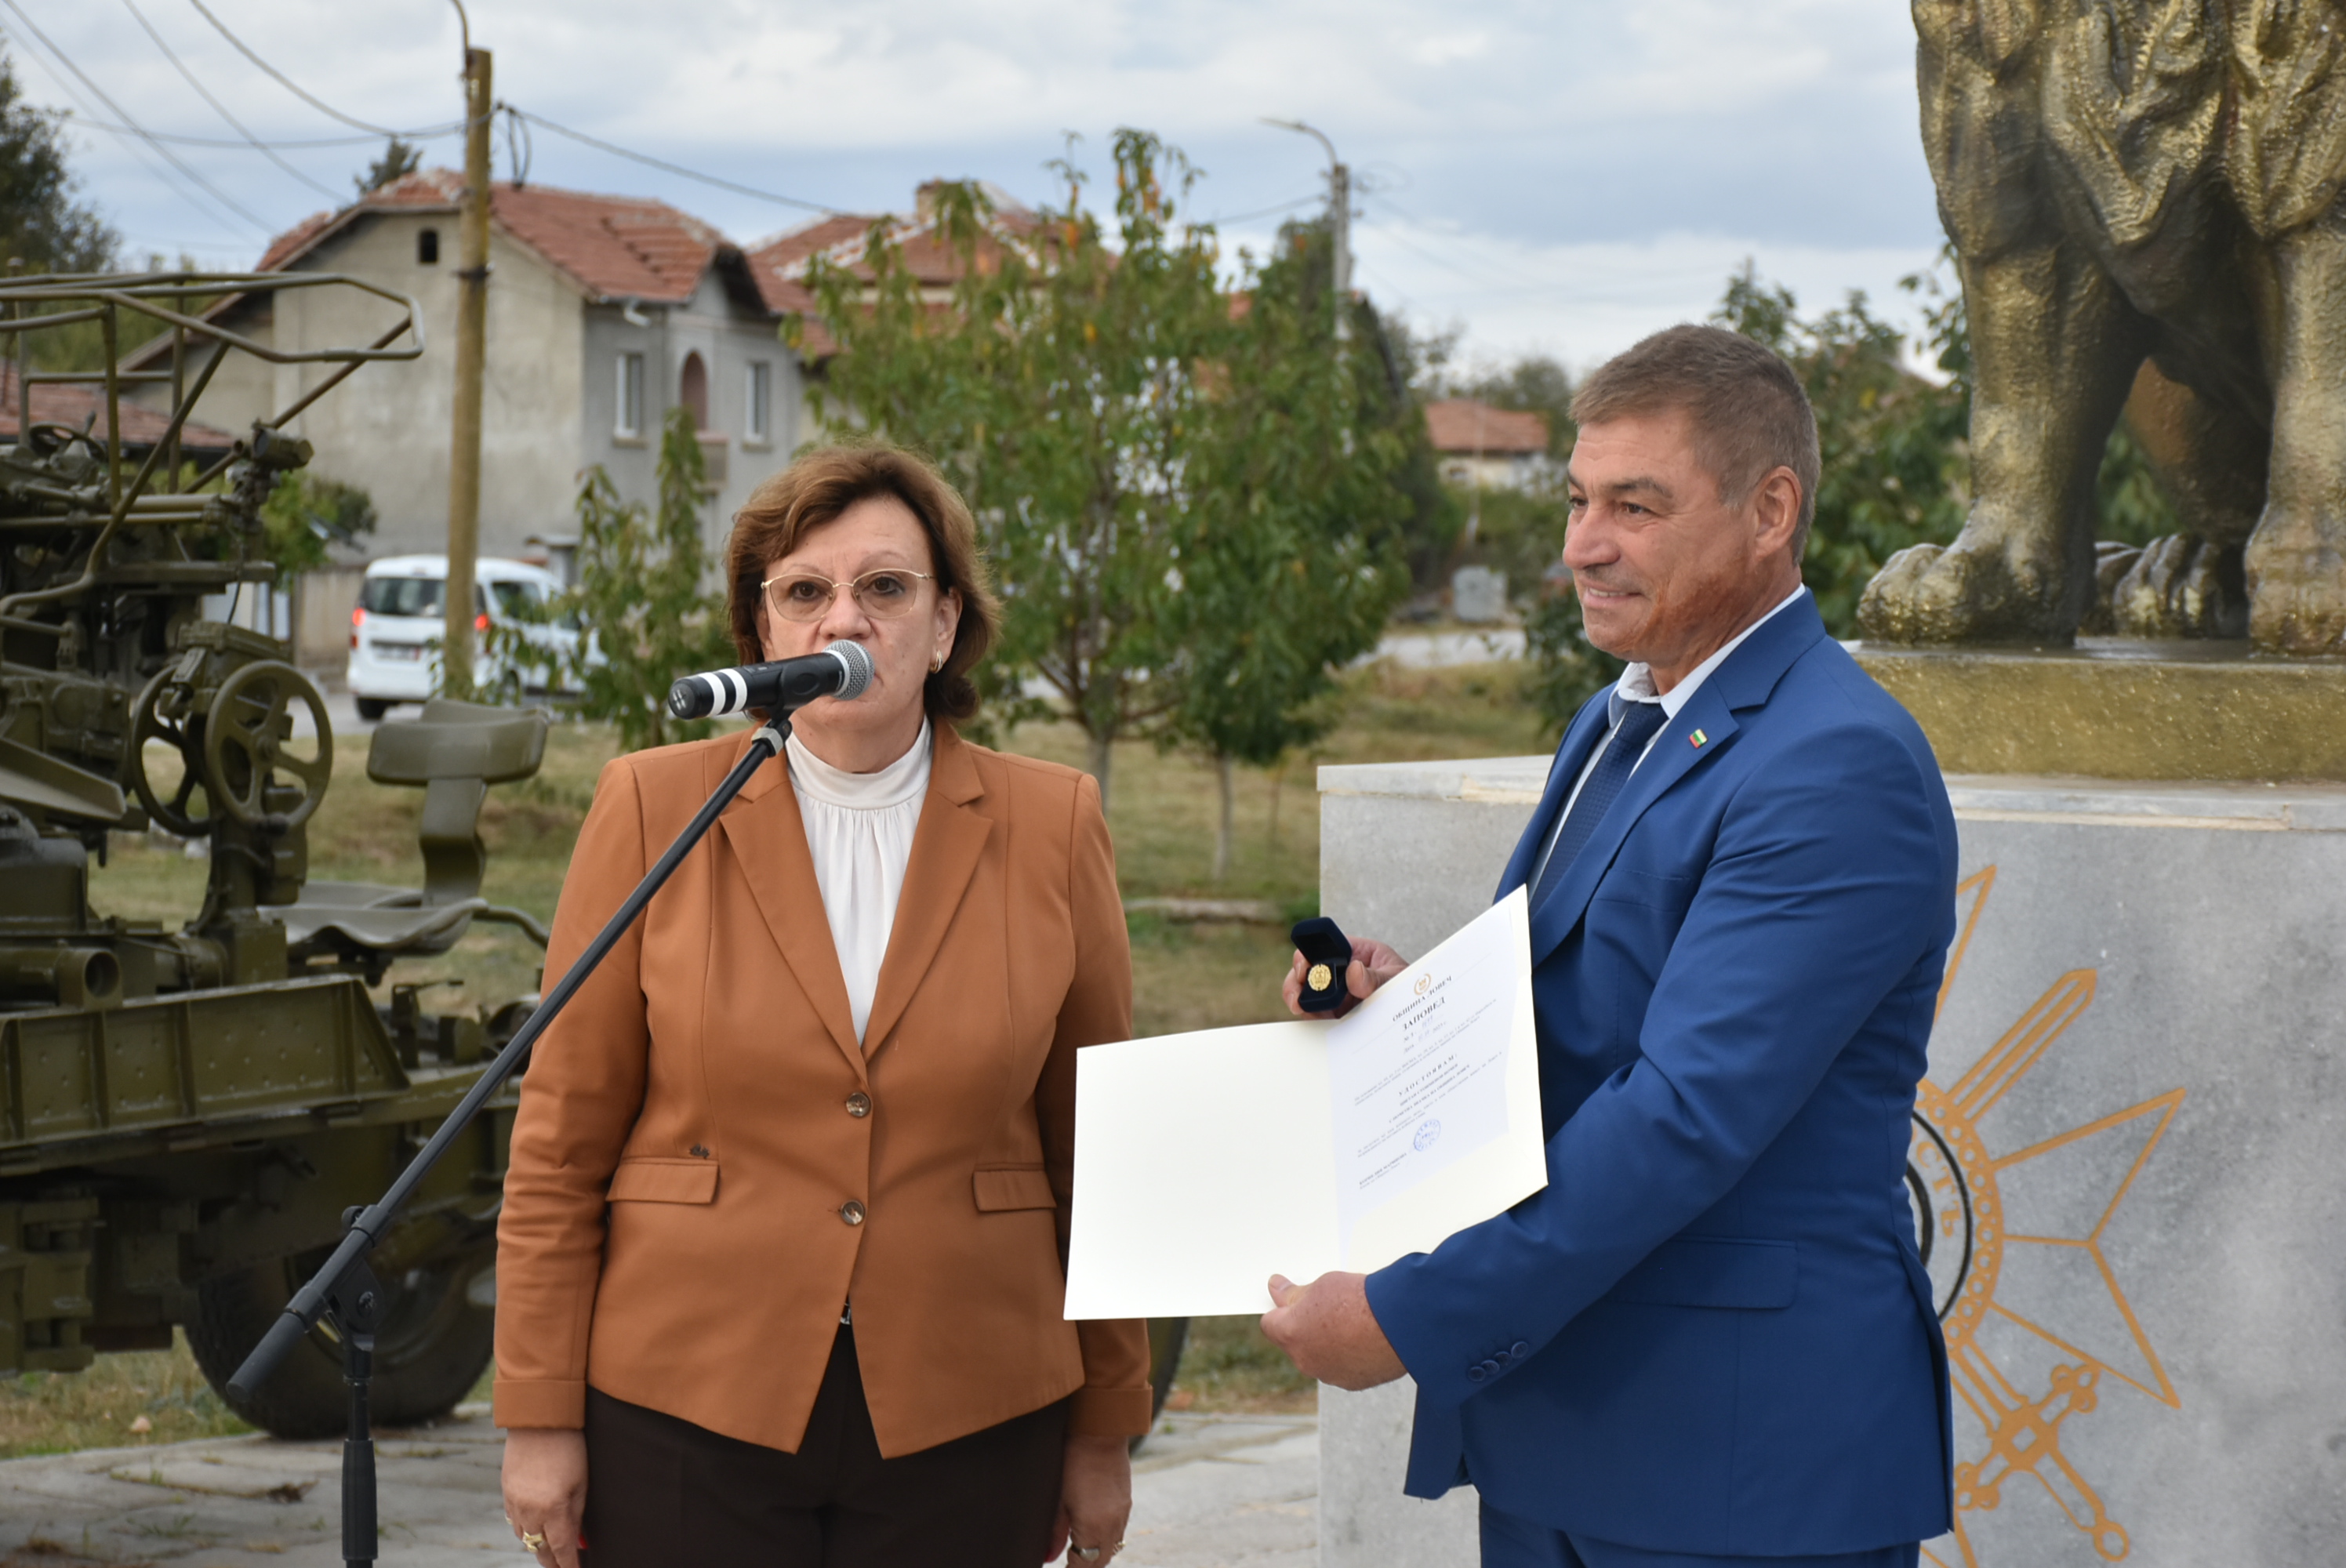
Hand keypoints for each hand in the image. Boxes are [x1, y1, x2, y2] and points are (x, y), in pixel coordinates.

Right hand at [502, 1427, 587, 1567]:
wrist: (539, 1421)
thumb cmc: (569, 1449)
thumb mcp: (582, 1483)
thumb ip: (577, 1514)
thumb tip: (579, 1540)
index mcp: (553, 1510)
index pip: (562, 1550)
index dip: (569, 1566)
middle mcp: (530, 1511)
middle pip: (539, 1550)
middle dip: (552, 1561)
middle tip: (563, 1565)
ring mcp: (515, 1503)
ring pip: (525, 1538)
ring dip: (538, 1546)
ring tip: (551, 1550)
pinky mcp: (506, 1493)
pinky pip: (514, 1521)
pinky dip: (525, 1529)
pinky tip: (535, 1527)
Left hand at [1047, 1432, 1131, 1563]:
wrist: (1100, 1432)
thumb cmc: (1072, 1461)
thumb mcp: (1058, 1499)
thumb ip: (1055, 1532)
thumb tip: (1048, 1558)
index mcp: (1094, 1526)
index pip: (1084, 1565)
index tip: (1062, 1566)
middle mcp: (1113, 1524)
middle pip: (1101, 1561)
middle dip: (1085, 1565)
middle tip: (1069, 1560)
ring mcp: (1123, 1513)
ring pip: (1112, 1547)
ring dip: (1097, 1552)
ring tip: (1078, 1546)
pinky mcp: (1127, 1502)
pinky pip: (1119, 1531)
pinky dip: (1105, 1537)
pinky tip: (1092, 1527)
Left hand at [1261, 1271, 1406, 1390]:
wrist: (1399, 1323)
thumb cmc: (1360, 1299)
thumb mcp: (1322, 1285)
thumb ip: (1295, 1294)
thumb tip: (1277, 1290)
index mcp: (1291, 1334)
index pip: (1270, 1324)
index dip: (1280, 1310)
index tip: (1289, 1299)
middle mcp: (1305, 1360)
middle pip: (1294, 1342)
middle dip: (1304, 1327)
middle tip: (1326, 1307)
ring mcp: (1329, 1375)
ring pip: (1318, 1357)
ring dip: (1326, 1343)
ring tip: (1350, 1322)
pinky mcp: (1352, 1383)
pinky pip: (1340, 1367)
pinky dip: (1347, 1356)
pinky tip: (1363, 1339)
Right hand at [1283, 937, 1407, 1018]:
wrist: (1418, 1015)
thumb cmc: (1410, 989)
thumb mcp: (1396, 979)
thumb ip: (1376, 977)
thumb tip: (1354, 971)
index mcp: (1356, 952)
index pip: (1327, 945)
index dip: (1311, 951)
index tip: (1305, 964)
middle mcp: (1341, 970)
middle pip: (1309, 968)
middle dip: (1297, 978)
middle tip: (1298, 993)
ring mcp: (1335, 992)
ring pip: (1305, 991)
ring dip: (1298, 998)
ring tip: (1301, 1007)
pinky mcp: (1334, 1012)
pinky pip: (1314, 1013)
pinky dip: (1308, 1016)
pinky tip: (1311, 1017)